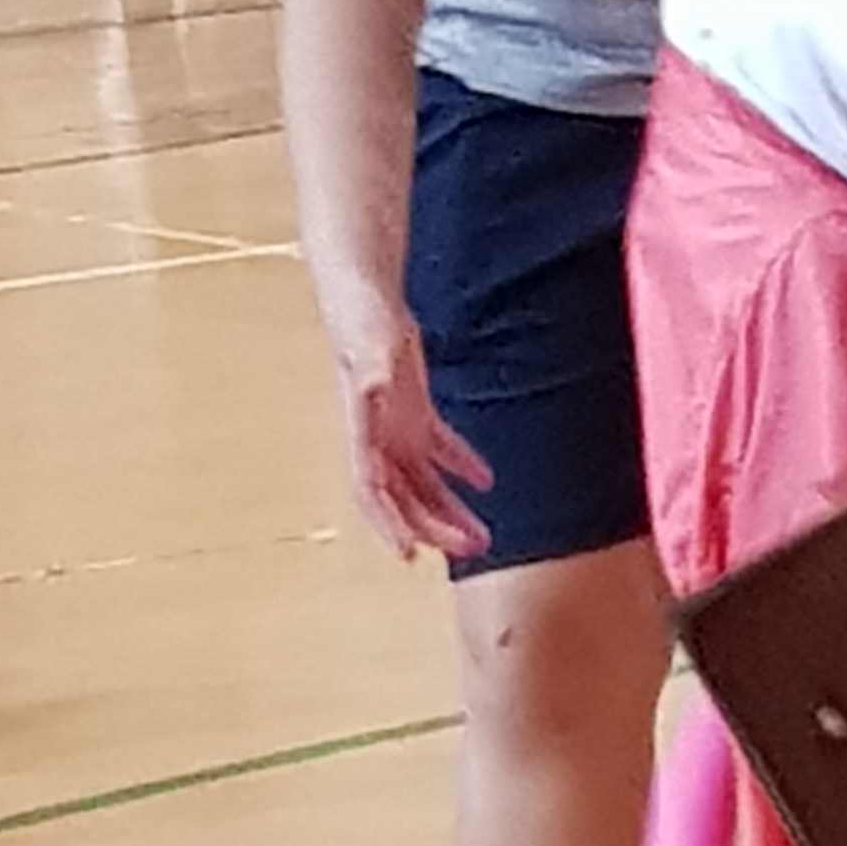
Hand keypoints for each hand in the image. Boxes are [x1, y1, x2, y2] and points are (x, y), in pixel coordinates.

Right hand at [327, 299, 490, 560]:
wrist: (363, 292)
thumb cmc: (361, 316)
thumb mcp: (369, 342)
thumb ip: (372, 367)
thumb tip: (374, 384)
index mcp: (362, 429)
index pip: (371, 489)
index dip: (387, 522)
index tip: (409, 553)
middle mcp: (376, 437)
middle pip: (403, 497)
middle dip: (432, 527)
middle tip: (471, 549)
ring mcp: (394, 426)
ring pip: (421, 482)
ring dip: (448, 510)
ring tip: (481, 537)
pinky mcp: (412, 411)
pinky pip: (438, 449)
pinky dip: (460, 465)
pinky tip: (485, 481)